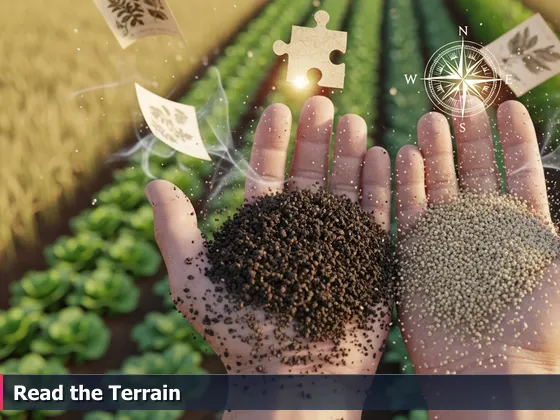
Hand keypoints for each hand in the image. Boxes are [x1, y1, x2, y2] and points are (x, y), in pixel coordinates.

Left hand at [146, 96, 391, 418]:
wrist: (291, 383)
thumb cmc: (239, 336)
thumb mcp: (195, 281)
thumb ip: (177, 231)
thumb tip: (154, 182)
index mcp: (267, 235)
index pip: (272, 177)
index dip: (275, 142)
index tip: (281, 107)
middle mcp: (305, 236)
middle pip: (314, 177)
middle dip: (319, 139)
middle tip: (324, 103)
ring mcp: (340, 249)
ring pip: (348, 192)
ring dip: (352, 156)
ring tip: (356, 122)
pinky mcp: (372, 265)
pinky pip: (379, 220)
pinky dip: (383, 188)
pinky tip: (385, 157)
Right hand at [395, 99, 559, 376]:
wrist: (496, 372)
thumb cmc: (547, 329)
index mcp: (523, 229)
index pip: (519, 172)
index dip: (515, 140)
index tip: (510, 107)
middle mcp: (484, 229)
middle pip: (475, 170)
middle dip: (469, 134)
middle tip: (461, 100)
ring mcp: (448, 242)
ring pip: (439, 184)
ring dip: (435, 149)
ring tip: (430, 118)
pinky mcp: (417, 257)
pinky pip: (409, 211)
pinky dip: (406, 182)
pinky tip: (404, 154)